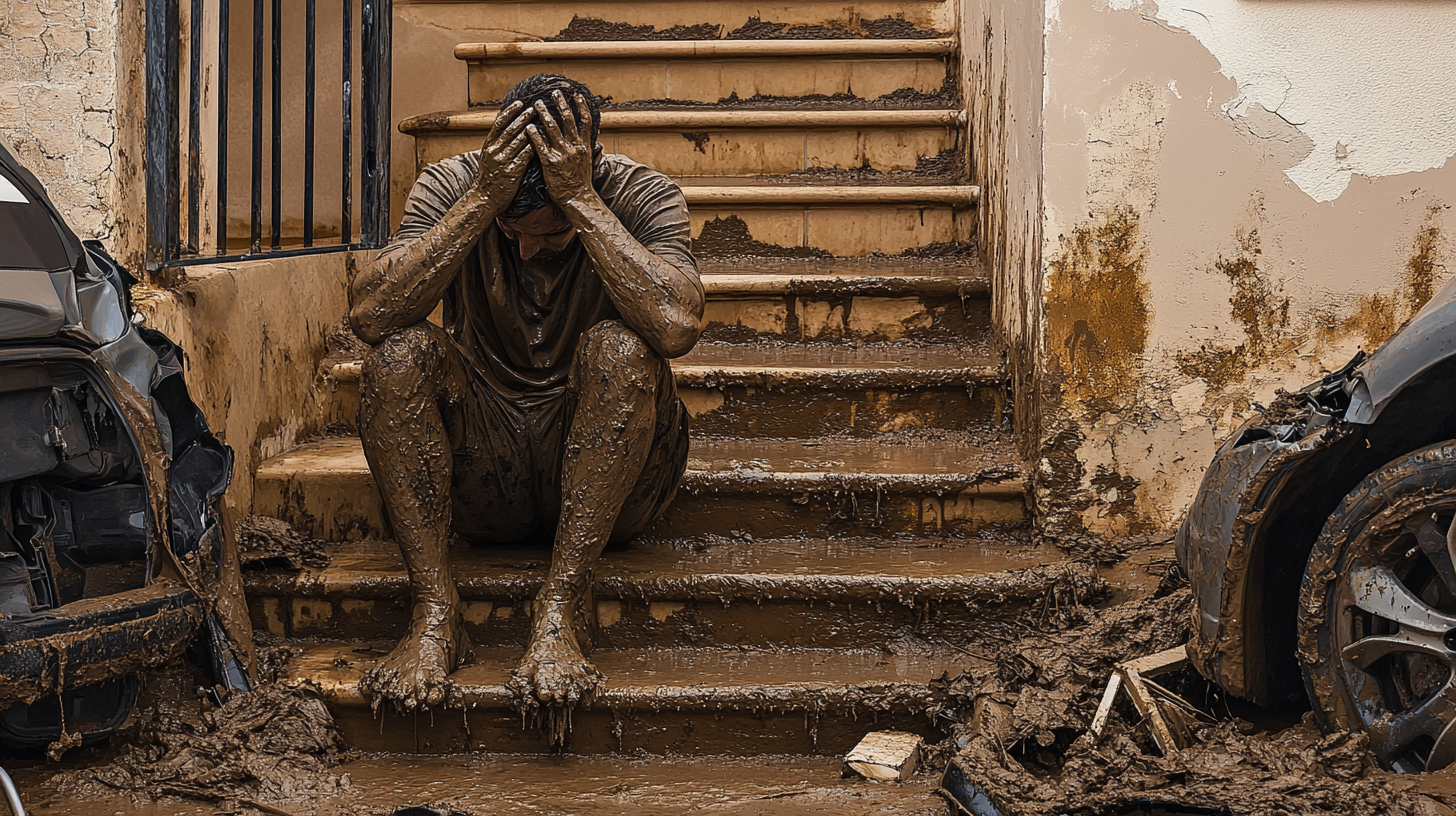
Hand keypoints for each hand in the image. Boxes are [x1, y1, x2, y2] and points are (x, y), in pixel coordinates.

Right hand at [474, 100, 534, 204]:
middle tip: (535, 107)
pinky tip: (542, 141)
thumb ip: (497, 143)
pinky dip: (533, 147)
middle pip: (510, 130)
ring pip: (518, 141)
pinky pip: (524, 156)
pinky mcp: (511, 172)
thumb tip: (506, 127)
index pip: (499, 124)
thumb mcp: (488, 157)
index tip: (519, 102)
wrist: (485, 200)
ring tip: (542, 121)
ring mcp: (502, 162)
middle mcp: (494, 151)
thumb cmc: (490, 178)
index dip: (509, 112)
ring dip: (531, 129)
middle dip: (523, 117)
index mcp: (488, 145)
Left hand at [526, 91, 596, 205]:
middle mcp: (575, 147)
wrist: (578, 200)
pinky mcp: (550, 163)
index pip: (585, 121)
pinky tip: (527, 127)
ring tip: (536, 104)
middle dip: (561, 104)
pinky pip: (540, 145)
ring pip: (552, 128)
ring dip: (544, 114)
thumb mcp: (587, 163)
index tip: (576, 95)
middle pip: (568, 119)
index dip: (581, 106)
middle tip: (555, 92)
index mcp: (584, 146)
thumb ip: (585, 149)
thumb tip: (590, 139)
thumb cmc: (580, 184)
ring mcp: (562, 154)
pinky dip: (534, 135)